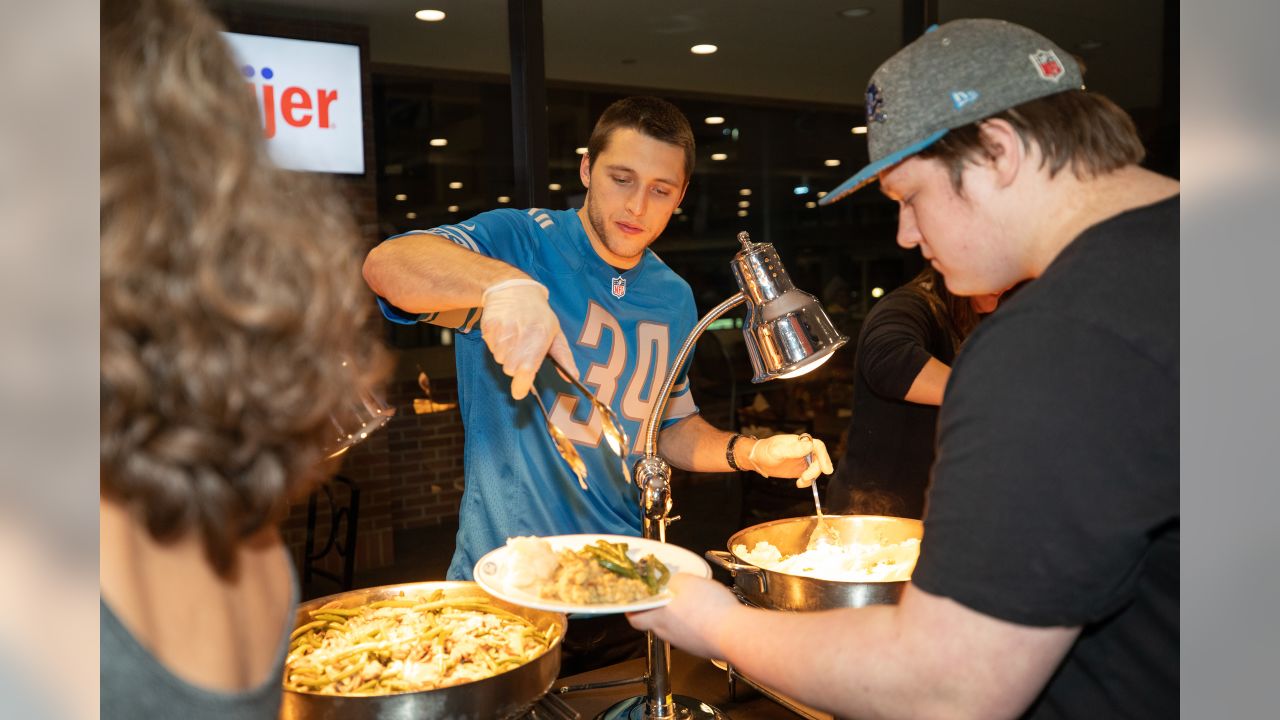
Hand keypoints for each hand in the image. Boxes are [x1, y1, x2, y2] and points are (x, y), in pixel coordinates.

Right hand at [480, 279, 575, 399]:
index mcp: (539, 337)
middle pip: (511, 369)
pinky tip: (504, 331)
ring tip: (514, 337)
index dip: (521, 385)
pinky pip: (490, 348)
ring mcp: (502, 331)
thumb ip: (564, 357)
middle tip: (523, 349)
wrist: (514, 288)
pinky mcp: (488, 327)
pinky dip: (496, 344)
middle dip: (516, 366)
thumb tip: (572, 377)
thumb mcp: (556, 332)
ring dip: (506, 354)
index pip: (526, 370)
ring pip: (500, 359)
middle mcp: (519, 335)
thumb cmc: (539, 314)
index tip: (521, 391)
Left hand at [626, 574, 744, 659]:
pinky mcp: (699, 647)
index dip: (632, 608)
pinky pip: (689, 634)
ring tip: (686, 603)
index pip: (634, 617)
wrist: (735, 634)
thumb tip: (673, 581)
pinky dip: (691, 625)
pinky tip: (703, 615)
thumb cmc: (711, 609)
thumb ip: (676, 580)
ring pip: (671, 629)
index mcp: (659, 616)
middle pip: (652, 623)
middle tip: (660, 598)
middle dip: (654, 611)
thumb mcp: (689, 581)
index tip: (632, 601)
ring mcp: (683, 643)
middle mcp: (668, 633)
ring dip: (675, 617)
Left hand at [747, 433, 832, 487]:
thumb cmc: (765, 451)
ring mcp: (804, 460)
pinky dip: (808, 482)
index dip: (824, 457)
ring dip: (812, 477)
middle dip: (817, 470)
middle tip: (806, 478)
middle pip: (820, 459)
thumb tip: (809, 446)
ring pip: (816, 468)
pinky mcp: (801, 469)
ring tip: (800, 481)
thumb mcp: (777, 450)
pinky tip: (799, 484)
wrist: (758, 459)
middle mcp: (805, 450)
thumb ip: (793, 449)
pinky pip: (810, 476)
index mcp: (801, 442)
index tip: (826, 470)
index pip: (818, 446)